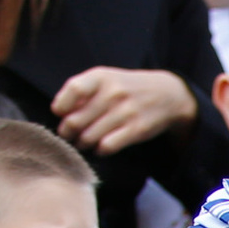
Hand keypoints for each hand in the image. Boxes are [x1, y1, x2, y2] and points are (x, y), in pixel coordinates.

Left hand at [52, 67, 197, 154]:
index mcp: (101, 77)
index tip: (60, 113)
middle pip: (76, 120)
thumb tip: (60, 113)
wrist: (168, 95)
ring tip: (82, 143)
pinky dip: (99, 150)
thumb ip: (83, 91)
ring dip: (82, 144)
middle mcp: (113, 93)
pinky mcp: (136, 130)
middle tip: (69, 135)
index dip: (61, 106)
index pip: (73, 91)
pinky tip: (100, 148)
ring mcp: (126, 112)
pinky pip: (107, 146)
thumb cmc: (128, 88)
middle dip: (67, 132)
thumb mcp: (106, 79)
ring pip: (89, 136)